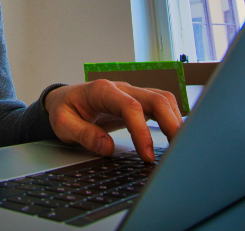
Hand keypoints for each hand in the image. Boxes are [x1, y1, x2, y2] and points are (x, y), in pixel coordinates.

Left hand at [44, 80, 181, 162]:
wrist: (64, 99)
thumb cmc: (64, 109)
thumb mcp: (63, 124)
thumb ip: (84, 134)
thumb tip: (107, 148)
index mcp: (102, 91)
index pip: (130, 107)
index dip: (142, 131)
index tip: (147, 155)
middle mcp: (121, 88)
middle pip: (155, 99)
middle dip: (170, 123)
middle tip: (177, 151)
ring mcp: (131, 93)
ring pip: (162, 100)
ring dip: (175, 121)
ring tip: (180, 147)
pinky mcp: (138, 102)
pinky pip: (160, 106)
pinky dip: (171, 119)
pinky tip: (176, 136)